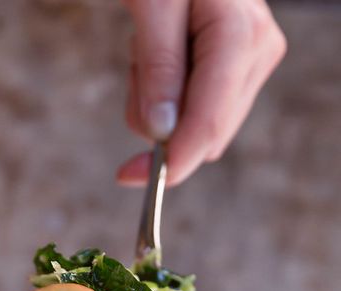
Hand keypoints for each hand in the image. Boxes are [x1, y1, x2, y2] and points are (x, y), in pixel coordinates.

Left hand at [118, 0, 286, 186]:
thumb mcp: (152, 3)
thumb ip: (159, 67)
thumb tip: (161, 132)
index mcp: (240, 37)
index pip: (207, 126)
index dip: (171, 162)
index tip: (129, 176)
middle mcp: (258, 53)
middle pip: (206, 135)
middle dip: (160, 119)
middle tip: (138, 62)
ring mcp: (254, 61)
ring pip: (201, 127)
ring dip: (161, 102)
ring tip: (151, 45)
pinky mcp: (242, 66)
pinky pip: (199, 108)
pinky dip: (169, 92)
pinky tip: (166, 50)